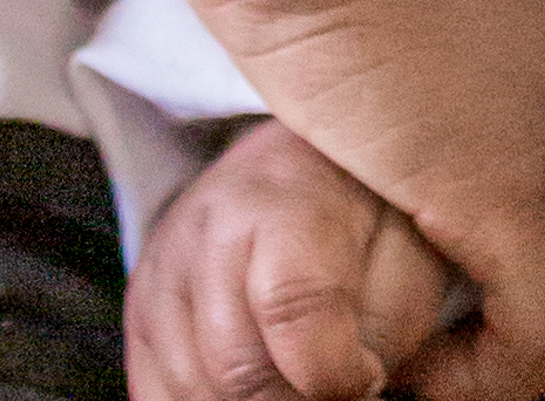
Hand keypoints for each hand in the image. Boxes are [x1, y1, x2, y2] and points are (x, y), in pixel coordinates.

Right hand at [132, 119, 462, 400]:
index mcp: (282, 197)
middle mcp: (205, 232)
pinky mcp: (138, 316)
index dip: (333, 371)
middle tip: (332, 387)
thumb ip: (385, 321)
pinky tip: (258, 385)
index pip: (291, 307)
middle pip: (238, 371)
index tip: (367, 376)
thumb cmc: (364, 211)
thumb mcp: (406, 245)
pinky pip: (160, 397)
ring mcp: (160, 275)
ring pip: (196, 393)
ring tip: (298, 380)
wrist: (296, 166)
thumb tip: (349, 392)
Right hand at [181, 0, 544, 400]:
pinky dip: (489, 376)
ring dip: (499, 325)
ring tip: (414, 347)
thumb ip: (476, 27)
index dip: (535, 195)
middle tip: (431, 309)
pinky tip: (413, 376)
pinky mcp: (524, 188)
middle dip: (519, 263)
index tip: (456, 241)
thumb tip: (437, 98)